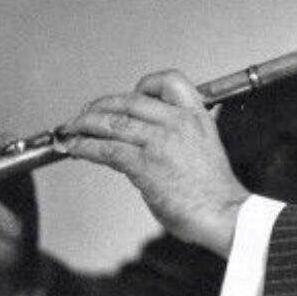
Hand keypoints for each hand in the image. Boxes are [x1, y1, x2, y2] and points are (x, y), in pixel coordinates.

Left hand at [57, 69, 248, 256]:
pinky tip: (76, 148)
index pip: (169, 81)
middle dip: (102, 105)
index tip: (131, 93)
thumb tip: (148, 142)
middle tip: (87, 113)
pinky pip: (107, 149)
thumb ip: (178, 139)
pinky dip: (86, 147)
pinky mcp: (145, 165)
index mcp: (196, 117)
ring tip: (71, 128)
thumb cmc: (216, 193)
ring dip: (85, 124)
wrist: (225, 214)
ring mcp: (160, 142)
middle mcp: (178, 123)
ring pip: (113, 122)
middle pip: (130, 100)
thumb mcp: (204, 150)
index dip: (145, 84)